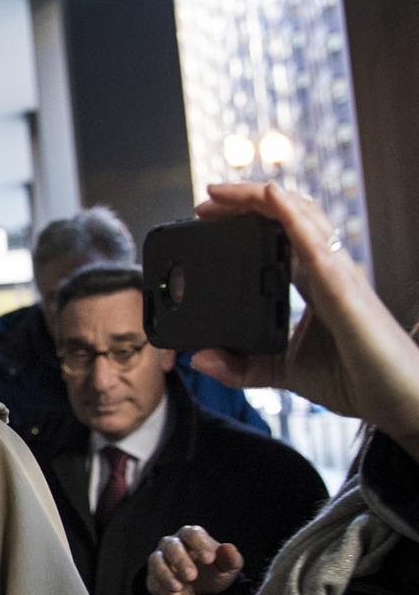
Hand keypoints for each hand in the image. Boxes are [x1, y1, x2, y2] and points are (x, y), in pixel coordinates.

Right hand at [146, 525, 243, 594]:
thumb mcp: (227, 568)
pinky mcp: (154, 574)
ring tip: (178, 587)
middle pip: (172, 546)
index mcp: (193, 536)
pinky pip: (154, 577)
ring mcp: (161, 558)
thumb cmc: (214, 573)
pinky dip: (163, 586)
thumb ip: (230, 558)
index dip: (199, 544)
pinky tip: (175, 594)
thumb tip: (229, 548)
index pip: (193, 534)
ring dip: (166, 573)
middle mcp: (174, 543)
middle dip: (181, 561)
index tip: (209, 559)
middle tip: (192, 576)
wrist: (201, 593)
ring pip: (157, 560)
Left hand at [191, 183, 418, 457]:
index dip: (245, 218)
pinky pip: (315, 242)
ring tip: (220, 194)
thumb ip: (241, 367)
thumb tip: (198, 360)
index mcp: (312, 281)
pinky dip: (290, 216)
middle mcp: (325, 269)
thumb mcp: (281, 372)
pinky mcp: (343, 286)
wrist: (395, 400)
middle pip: (285, 216)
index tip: (207, 217)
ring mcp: (336, 273)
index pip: (277, 234)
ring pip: (300, 216)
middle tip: (205, 202)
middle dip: (244, 202)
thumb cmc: (353, 379)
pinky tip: (269, 197)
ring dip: (258, 198)